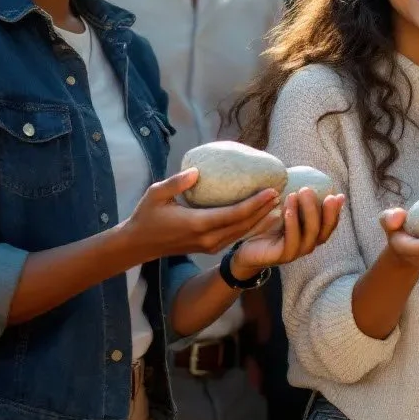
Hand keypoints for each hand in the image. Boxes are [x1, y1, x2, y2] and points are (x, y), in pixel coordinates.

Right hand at [121, 168, 279, 262]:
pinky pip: (235, 237)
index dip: (255, 203)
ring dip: (261, 219)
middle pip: (244, 225)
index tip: (271, 190)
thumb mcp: (156, 195)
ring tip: (278, 203)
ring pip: (242, 233)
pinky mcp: (209, 248)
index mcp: (197, 224)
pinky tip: (262, 217)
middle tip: (281, 192)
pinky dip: (251, 227)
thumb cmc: (146, 216)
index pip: (234, 215)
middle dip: (264, 210)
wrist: (137, 245)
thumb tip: (197, 171)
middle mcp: (207, 238)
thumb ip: (177, 183)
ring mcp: (209, 246)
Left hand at [232, 188, 345, 275]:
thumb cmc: (269, 227)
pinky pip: (292, 241)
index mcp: (312, 234)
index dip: (335, 212)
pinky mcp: (283, 256)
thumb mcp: (287, 212)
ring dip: (306, 212)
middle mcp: (308, 244)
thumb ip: (300, 203)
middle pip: (323, 229)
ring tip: (297, 194)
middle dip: (321, 209)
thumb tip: (312, 185)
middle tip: (309, 189)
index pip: (330, 225)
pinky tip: (288, 210)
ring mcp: (297, 252)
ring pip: (310, 234)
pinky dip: (292, 224)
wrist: (247, 249)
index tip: (336, 196)